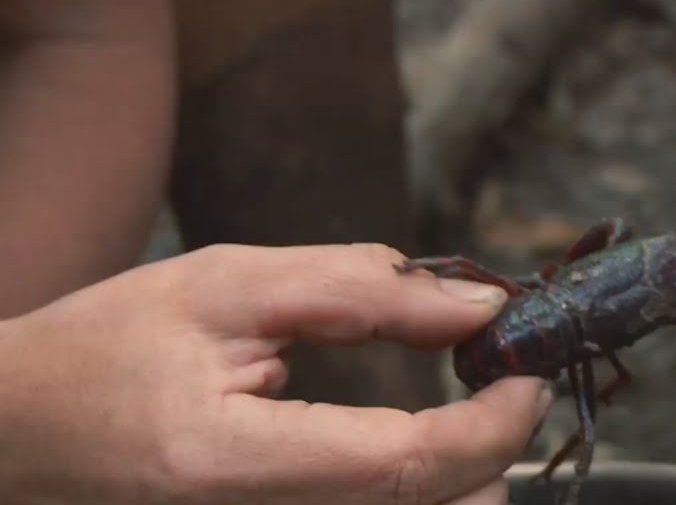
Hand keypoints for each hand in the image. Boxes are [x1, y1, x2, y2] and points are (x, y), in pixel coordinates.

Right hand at [0, 242, 550, 504]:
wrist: (20, 433)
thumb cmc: (108, 351)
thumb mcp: (228, 287)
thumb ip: (360, 290)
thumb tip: (479, 304)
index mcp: (230, 467)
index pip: (409, 466)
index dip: (493, 420)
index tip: (528, 364)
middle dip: (490, 447)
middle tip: (494, 374)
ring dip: (464, 470)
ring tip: (458, 403)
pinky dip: (423, 490)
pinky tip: (413, 447)